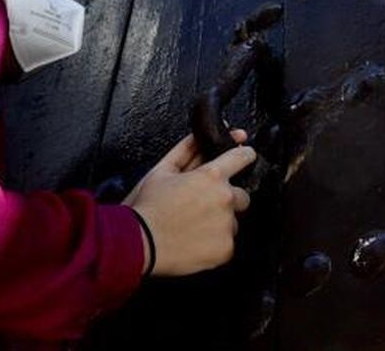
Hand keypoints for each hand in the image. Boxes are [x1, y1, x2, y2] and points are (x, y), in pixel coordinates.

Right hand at [123, 129, 254, 276]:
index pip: (243, 158)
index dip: (245, 156)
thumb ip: (188, 149)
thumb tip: (205, 136)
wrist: (138, 242)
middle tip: (203, 207)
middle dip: (228, 199)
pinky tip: (196, 241)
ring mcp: (227, 226)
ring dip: (221, 223)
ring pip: (234, 221)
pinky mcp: (225, 249)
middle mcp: (225, 199)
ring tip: (195, 227)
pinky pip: (228, 243)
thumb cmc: (148, 206)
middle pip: (242, 195)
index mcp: (212, 176)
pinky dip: (216, 243)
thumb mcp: (163, 169)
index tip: (245, 158)